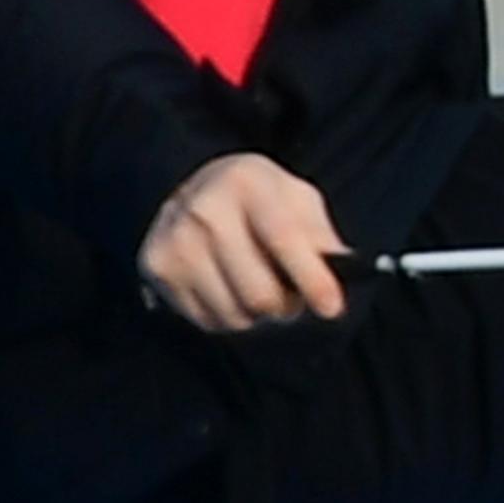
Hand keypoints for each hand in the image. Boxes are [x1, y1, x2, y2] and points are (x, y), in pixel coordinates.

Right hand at [137, 153, 350, 334]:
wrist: (189, 187)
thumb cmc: (258, 200)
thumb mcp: (295, 198)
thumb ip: (320, 233)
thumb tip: (346, 270)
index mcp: (247, 181)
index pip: (283, 237)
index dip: (312, 278)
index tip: (332, 307)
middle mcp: (205, 207)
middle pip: (259, 292)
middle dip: (285, 307)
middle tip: (290, 299)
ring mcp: (176, 238)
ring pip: (234, 315)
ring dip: (257, 316)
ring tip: (257, 290)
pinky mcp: (157, 265)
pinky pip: (207, 321)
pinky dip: (227, 317)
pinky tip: (227, 290)